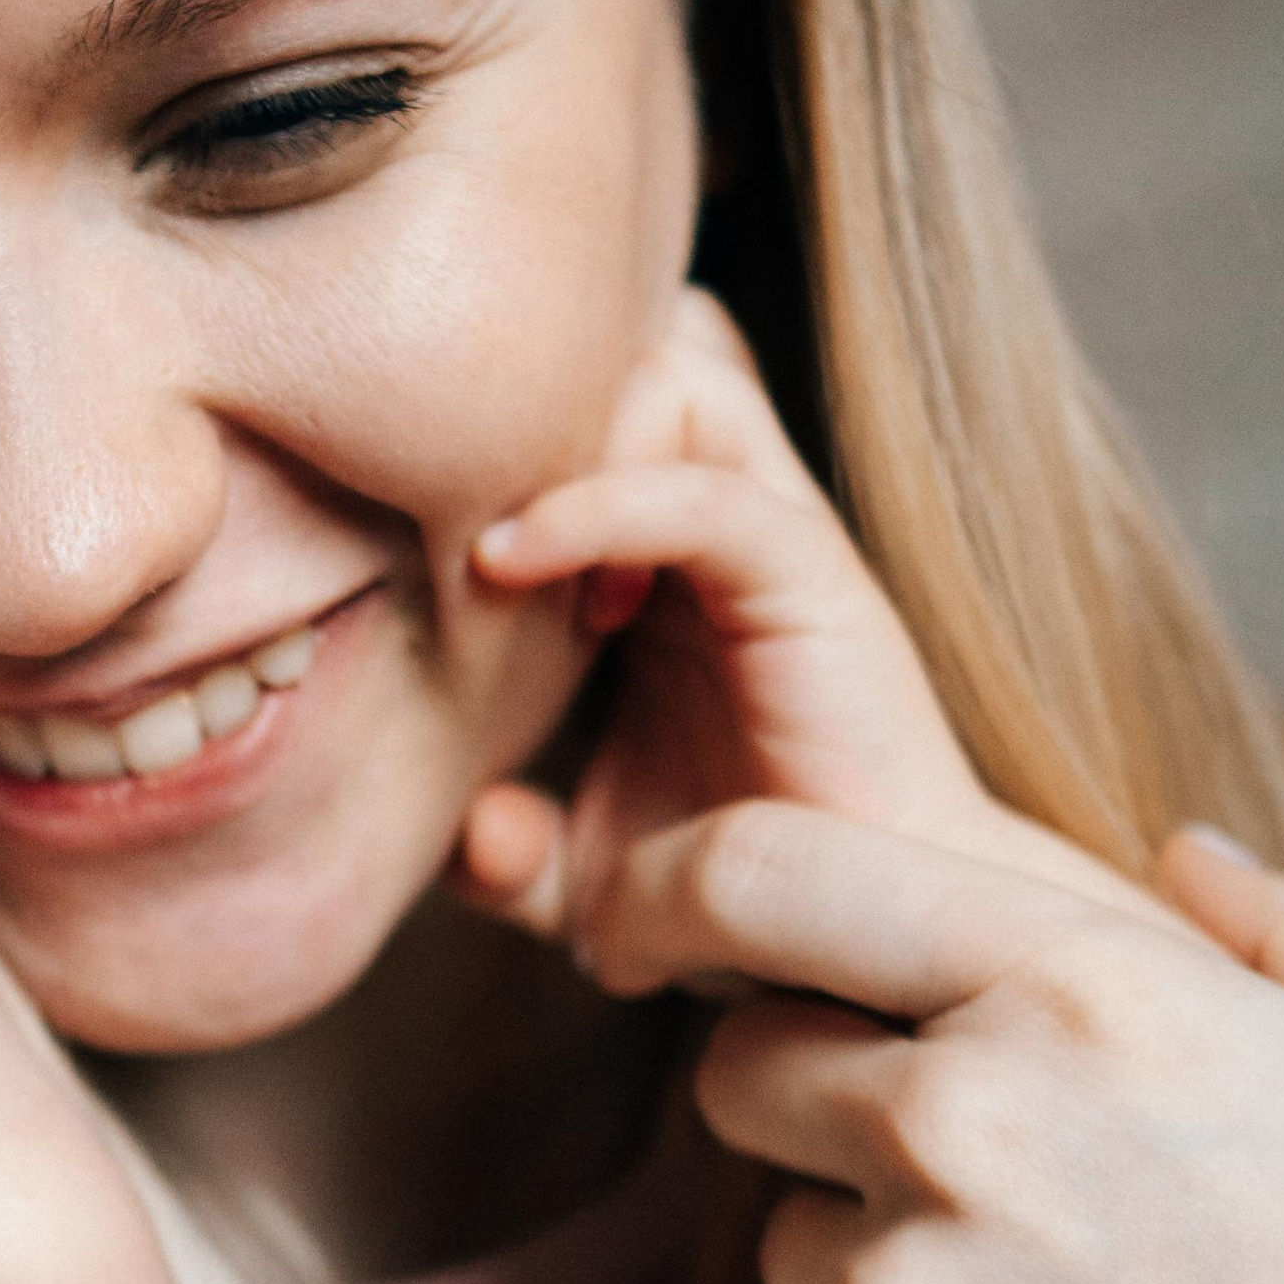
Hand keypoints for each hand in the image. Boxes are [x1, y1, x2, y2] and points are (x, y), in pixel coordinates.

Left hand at [455, 289, 1000, 940]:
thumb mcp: (578, 880)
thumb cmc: (736, 893)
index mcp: (657, 545)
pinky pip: (699, 488)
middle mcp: (718, 513)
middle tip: (459, 523)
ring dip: (562, 440)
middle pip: (625, 338)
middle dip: (521, 395)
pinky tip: (515, 570)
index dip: (482, 421)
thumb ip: (497, 856)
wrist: (863, 946)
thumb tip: (465, 835)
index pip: (580, 383)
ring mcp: (770, 534)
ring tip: (509, 571)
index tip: (420, 540)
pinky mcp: (810, 577)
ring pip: (673, 366)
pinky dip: (591, 505)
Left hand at [586, 796, 1283, 1283]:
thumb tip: (1180, 855)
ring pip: (796, 1252)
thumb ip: (1258, 936)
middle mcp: (965, 1125)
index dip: (670, 890)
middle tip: (982, 1188)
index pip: (766, 871)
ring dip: (889, 1281)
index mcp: (1078, 986)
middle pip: (743, 1073)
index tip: (638, 925)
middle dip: (814, 1110)